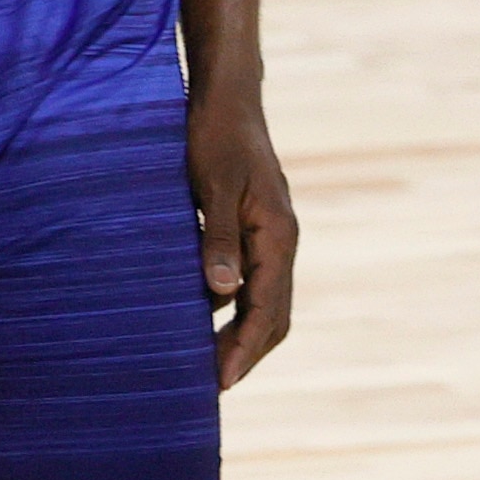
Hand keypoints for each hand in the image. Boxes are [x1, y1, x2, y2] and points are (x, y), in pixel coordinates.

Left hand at [190, 82, 295, 389]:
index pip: (268, 309)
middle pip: (274, 314)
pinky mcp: (253, 227)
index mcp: (278, 235)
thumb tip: (222, 293)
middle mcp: (281, 240)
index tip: (220, 382)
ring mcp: (269, 234)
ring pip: (264, 299)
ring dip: (239, 332)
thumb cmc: (216, 134)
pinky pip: (249, 279)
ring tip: (203, 360)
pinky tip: (198, 312)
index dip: (245, 349)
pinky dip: (230, 305)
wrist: (227, 94)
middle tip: (211, 385)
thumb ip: (217, 238)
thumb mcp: (213, 185)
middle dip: (247, 351)